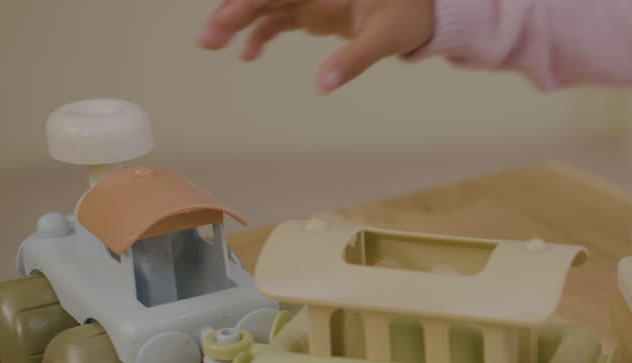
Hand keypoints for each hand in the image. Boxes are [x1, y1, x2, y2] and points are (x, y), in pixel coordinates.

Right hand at [197, 0, 434, 92]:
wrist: (424, 12)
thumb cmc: (410, 15)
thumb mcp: (387, 36)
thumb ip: (355, 58)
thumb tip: (323, 85)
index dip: (249, 1)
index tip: (226, 16)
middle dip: (231, 12)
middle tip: (207, 40)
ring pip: (263, 6)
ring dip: (237, 23)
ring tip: (212, 45)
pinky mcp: (312, 12)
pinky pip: (277, 19)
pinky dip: (260, 34)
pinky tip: (248, 55)